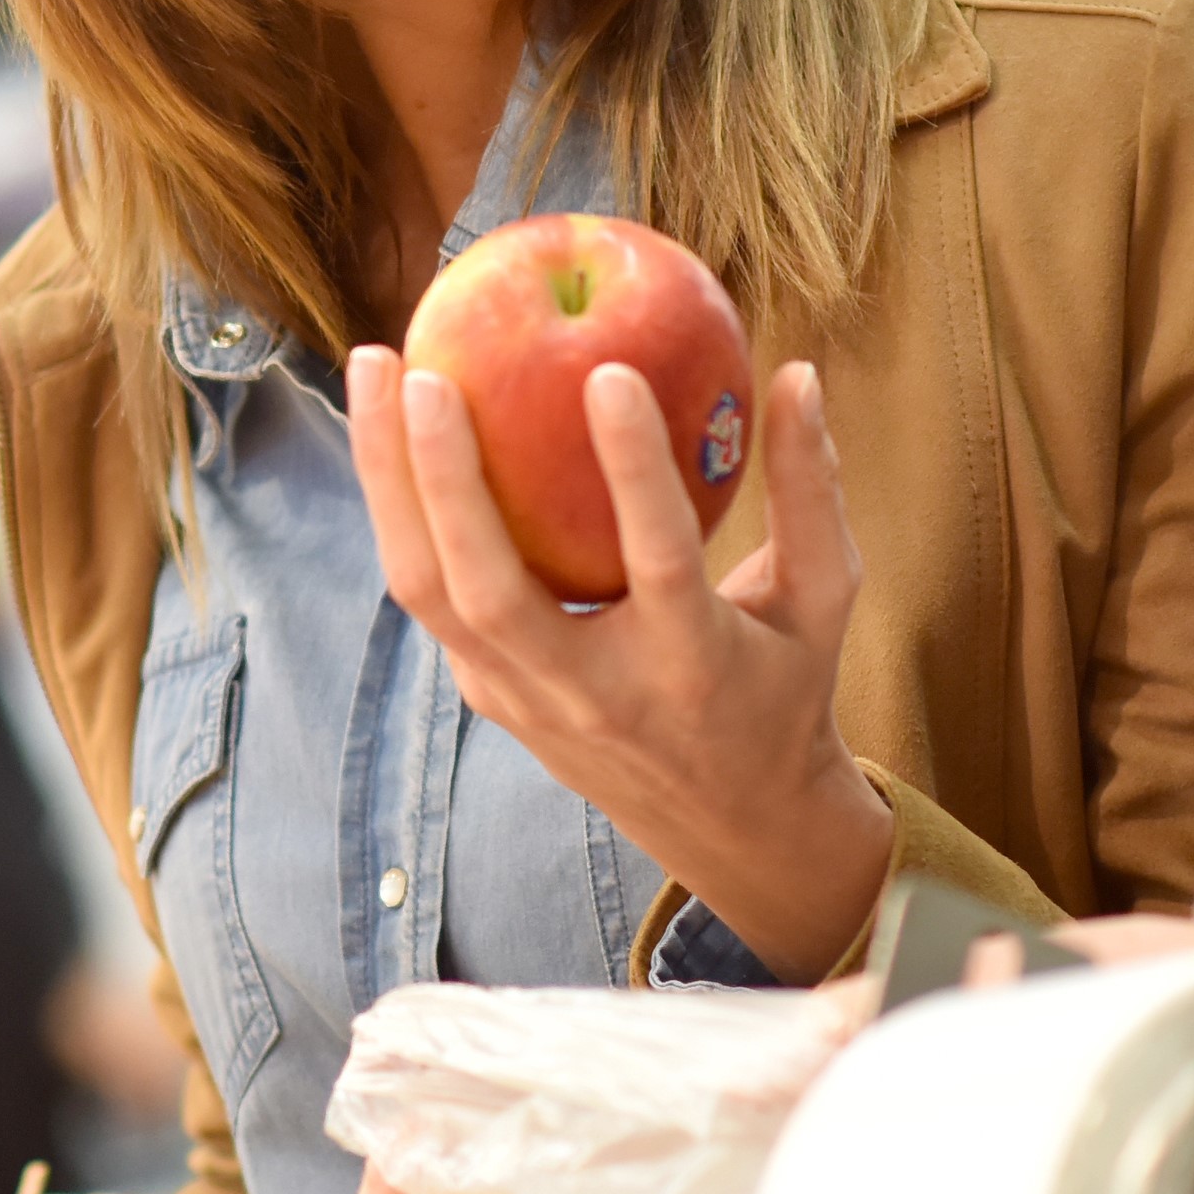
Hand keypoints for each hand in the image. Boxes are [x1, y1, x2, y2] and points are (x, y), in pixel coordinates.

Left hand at [350, 349, 893, 974]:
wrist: (730, 826)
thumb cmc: (782, 686)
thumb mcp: (822, 598)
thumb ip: (811, 489)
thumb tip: (796, 372)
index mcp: (691, 665)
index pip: (655, 558)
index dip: (633, 466)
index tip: (608, 371)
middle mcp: (592, 691)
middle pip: (490, 588)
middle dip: (447, 476)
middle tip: (425, 371)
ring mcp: (525, 699)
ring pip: (429, 591)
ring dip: (390, 480)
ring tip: (372, 368)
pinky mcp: (488, 693)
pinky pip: (430, 594)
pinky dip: (401, 507)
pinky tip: (386, 423)